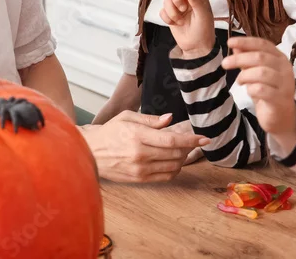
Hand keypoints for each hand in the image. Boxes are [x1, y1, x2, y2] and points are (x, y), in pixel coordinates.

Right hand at [80, 111, 209, 182]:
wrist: (90, 152)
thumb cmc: (109, 132)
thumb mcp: (127, 117)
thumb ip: (150, 119)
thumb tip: (170, 119)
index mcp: (138, 136)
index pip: (172, 140)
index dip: (192, 140)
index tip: (205, 138)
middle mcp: (140, 154)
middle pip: (176, 154)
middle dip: (189, 147)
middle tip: (191, 141)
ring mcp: (140, 169)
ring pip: (173, 166)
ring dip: (183, 158)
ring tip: (181, 149)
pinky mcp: (139, 179)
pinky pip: (165, 176)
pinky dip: (174, 169)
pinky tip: (172, 160)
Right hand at [160, 0, 214, 56]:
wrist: (196, 47)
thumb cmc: (204, 31)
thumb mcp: (203, 15)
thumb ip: (196, 1)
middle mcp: (187, 1)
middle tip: (182, 9)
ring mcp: (177, 8)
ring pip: (167, 1)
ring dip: (172, 12)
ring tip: (180, 21)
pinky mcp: (170, 16)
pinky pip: (162, 11)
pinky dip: (167, 18)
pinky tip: (175, 24)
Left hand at [222, 37, 295, 145]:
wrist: (281, 117)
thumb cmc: (268, 91)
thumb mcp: (255, 72)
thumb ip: (247, 59)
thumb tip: (235, 46)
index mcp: (280, 58)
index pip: (263, 44)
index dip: (246, 42)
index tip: (229, 42)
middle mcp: (285, 68)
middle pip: (260, 57)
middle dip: (239, 59)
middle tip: (225, 64)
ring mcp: (285, 83)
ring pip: (261, 73)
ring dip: (245, 76)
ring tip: (239, 82)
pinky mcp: (281, 98)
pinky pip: (262, 90)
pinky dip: (251, 89)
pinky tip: (249, 91)